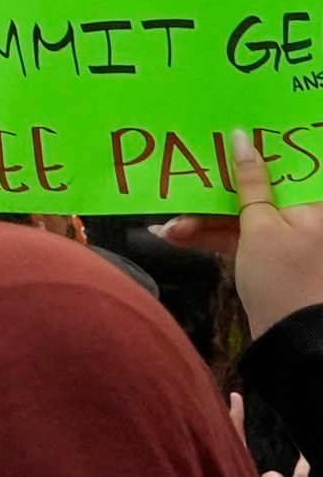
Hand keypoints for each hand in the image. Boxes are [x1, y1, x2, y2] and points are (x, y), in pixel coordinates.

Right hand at [159, 130, 322, 337]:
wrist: (294, 344)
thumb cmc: (283, 280)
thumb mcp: (260, 227)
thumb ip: (250, 182)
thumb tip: (242, 138)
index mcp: (313, 203)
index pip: (287, 160)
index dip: (255, 144)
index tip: (222, 132)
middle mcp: (305, 216)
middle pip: (259, 186)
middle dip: (217, 186)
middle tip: (185, 175)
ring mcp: (288, 237)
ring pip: (243, 211)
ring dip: (205, 216)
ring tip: (168, 225)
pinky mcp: (271, 257)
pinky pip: (239, 235)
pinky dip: (210, 236)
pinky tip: (174, 236)